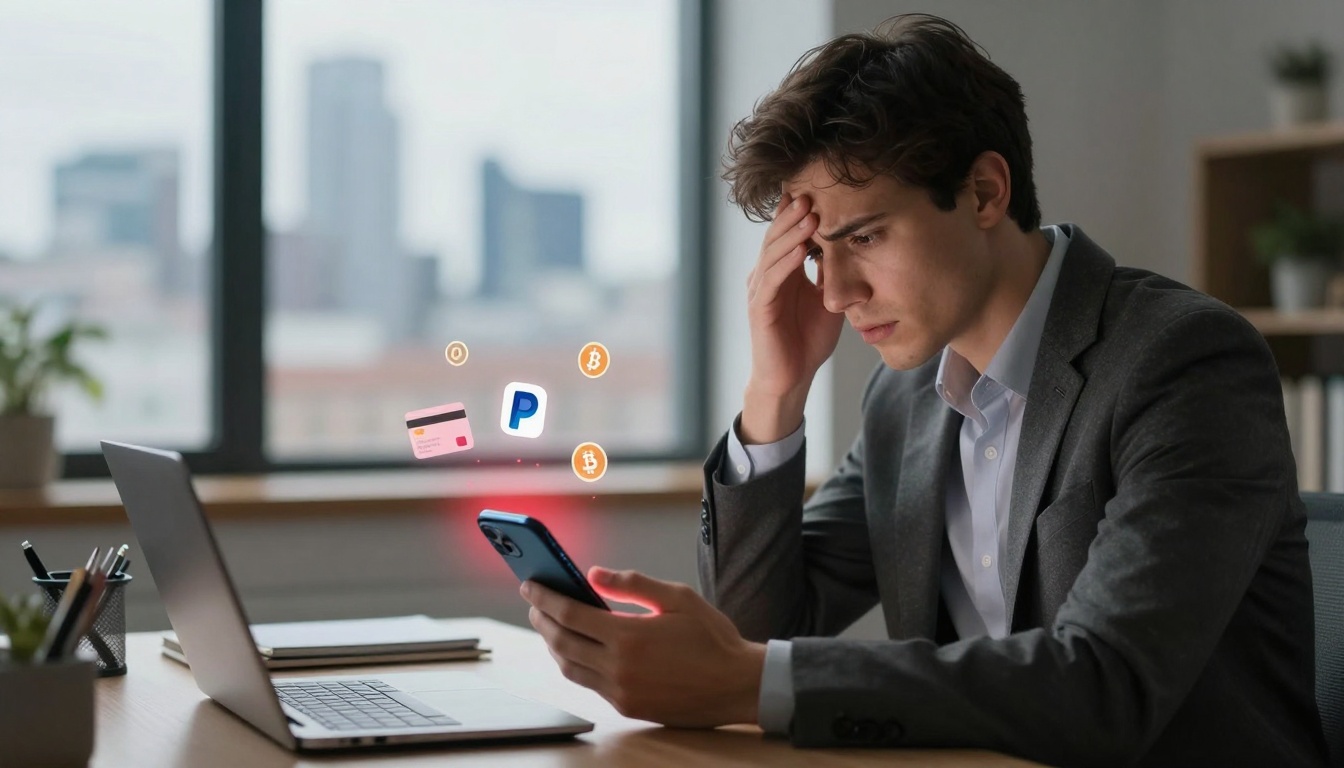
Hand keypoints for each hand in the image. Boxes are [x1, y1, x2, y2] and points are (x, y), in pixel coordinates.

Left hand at [522, 567, 765, 727]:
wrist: (738, 685)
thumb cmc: (712, 638)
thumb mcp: (677, 597)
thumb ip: (632, 584)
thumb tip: (594, 574)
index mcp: (629, 636)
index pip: (570, 614)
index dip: (545, 597)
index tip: (529, 585)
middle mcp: (619, 667)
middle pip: (561, 642)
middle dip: (542, 620)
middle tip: (534, 603)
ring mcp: (621, 691)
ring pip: (570, 667)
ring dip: (553, 644)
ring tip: (550, 625)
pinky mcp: (628, 706)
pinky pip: (589, 684)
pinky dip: (575, 664)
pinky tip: (578, 649)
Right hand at [742, 193, 844, 442]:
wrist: (792, 377)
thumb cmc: (808, 339)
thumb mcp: (827, 298)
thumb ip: (831, 272)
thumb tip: (849, 243)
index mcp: (783, 270)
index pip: (788, 233)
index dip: (799, 212)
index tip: (819, 190)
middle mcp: (766, 275)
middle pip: (777, 236)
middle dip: (794, 213)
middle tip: (812, 192)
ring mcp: (760, 290)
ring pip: (773, 253)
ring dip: (791, 232)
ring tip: (809, 213)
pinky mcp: (759, 309)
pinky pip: (771, 280)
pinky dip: (786, 263)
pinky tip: (801, 249)